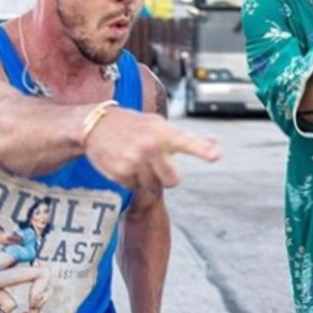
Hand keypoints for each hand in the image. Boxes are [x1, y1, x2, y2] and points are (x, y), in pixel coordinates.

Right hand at [85, 109, 219, 191]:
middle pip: (173, 181)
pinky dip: (131, 179)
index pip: (188, 142)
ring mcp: (135, 160)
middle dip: (166, 176)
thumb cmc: (135, 126)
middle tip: (155, 163)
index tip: (215, 156)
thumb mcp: (160, 125)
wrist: (96, 125)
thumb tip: (215, 148)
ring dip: (147, 178)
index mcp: (165, 133)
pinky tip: (124, 163)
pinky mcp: (120, 172)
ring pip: (153, 186)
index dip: (202, 150)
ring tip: (136, 160)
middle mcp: (151, 146)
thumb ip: (187, 139)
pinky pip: (135, 187)